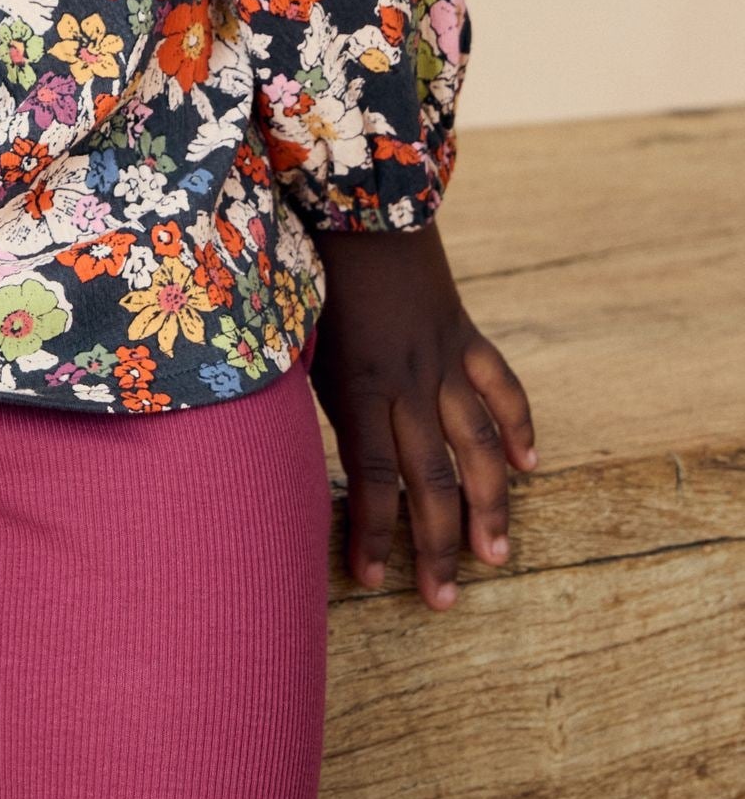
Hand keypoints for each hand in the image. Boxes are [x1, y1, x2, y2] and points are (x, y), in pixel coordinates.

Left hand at [309, 221, 534, 609]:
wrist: (356, 197)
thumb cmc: (307, 268)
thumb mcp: (291, 336)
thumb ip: (297, 391)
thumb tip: (271, 452)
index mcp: (357, 385)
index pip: (373, 480)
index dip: (375, 535)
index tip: (371, 582)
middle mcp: (406, 380)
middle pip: (430, 479)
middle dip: (438, 545)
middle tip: (445, 601)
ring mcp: (442, 357)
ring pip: (476, 445)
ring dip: (490, 504)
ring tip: (498, 555)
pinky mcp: (463, 331)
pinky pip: (500, 384)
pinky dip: (518, 424)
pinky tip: (528, 465)